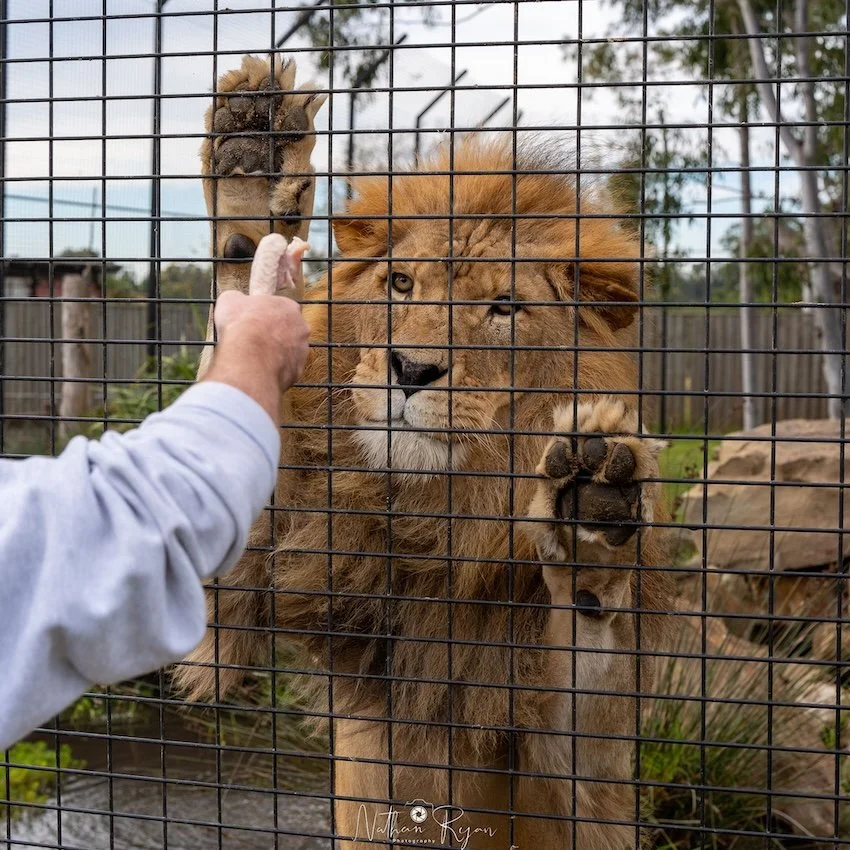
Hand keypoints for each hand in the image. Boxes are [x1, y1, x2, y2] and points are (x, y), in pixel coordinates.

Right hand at [202, 235, 310, 420]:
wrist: (248, 359)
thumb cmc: (240, 327)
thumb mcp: (230, 303)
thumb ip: (236, 301)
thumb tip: (235, 299)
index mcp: (289, 309)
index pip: (280, 312)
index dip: (267, 319)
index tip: (260, 326)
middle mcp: (301, 331)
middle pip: (285, 336)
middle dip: (271, 342)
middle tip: (250, 348)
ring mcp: (301, 356)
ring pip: (285, 357)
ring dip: (272, 361)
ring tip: (250, 365)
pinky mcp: (296, 377)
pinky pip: (282, 376)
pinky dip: (271, 377)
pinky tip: (256, 379)